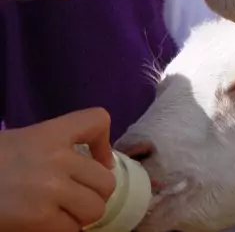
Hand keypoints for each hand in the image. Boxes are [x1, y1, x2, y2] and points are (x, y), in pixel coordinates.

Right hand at [0, 108, 116, 231]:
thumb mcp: (22, 142)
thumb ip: (55, 148)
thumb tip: (92, 166)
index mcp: (50, 133)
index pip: (97, 120)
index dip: (105, 143)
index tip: (99, 161)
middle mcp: (56, 158)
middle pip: (106, 180)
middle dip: (94, 194)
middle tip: (77, 199)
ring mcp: (49, 188)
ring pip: (94, 208)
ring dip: (81, 216)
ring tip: (64, 215)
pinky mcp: (38, 218)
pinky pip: (72, 230)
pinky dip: (64, 231)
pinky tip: (49, 226)